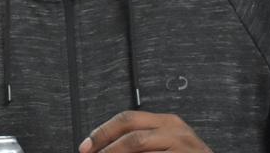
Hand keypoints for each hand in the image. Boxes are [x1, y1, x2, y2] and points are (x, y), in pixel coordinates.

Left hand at [79, 111, 210, 151]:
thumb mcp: (165, 142)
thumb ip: (140, 140)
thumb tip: (104, 146)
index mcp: (166, 122)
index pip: (127, 119)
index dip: (102, 133)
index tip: (85, 146)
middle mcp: (175, 131)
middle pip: (132, 135)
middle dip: (107, 147)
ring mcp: (183, 147)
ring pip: (139, 150)